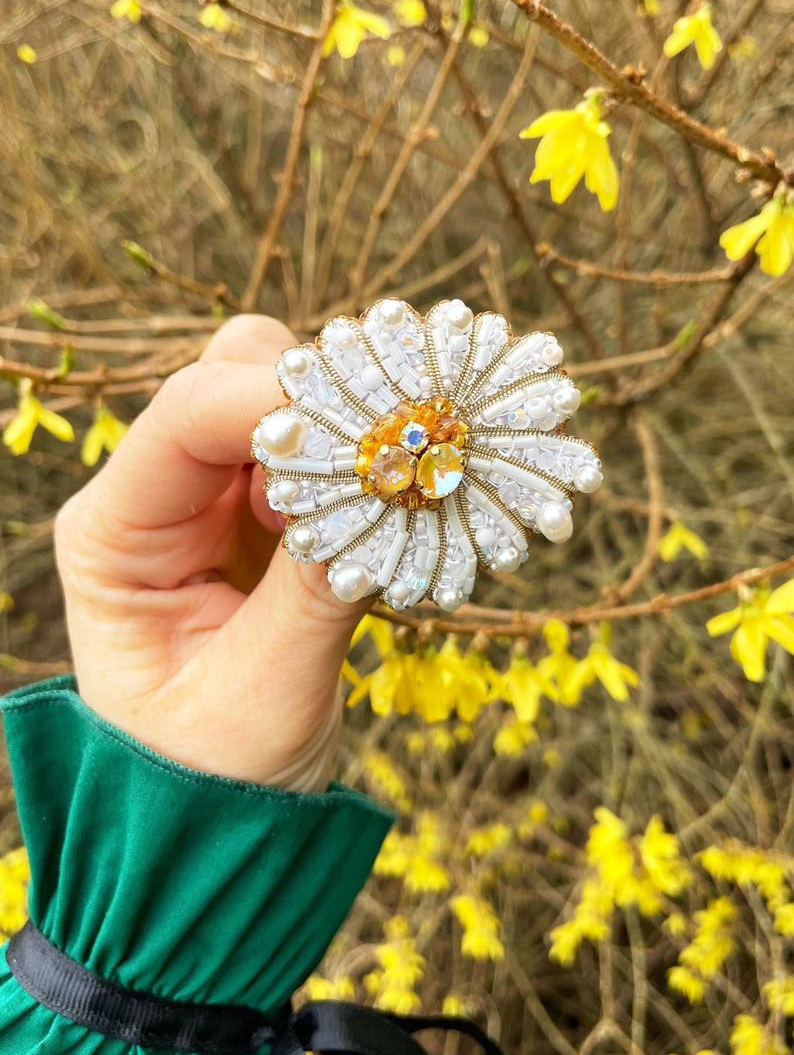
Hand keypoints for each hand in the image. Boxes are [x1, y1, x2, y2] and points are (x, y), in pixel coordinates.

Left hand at [54, 316, 367, 790]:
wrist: (224, 819)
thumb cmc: (214, 774)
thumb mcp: (262, 695)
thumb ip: (316, 590)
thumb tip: (386, 488)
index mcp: (115, 532)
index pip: (186, 415)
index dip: (279, 402)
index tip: (369, 429)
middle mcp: (158, 496)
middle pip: (233, 374)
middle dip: (317, 400)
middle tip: (385, 462)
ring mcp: (217, 499)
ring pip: (288, 399)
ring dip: (349, 428)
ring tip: (388, 499)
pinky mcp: (271, 517)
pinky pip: (325, 452)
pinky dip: (367, 461)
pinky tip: (393, 508)